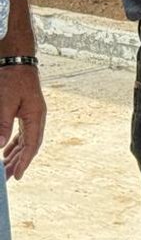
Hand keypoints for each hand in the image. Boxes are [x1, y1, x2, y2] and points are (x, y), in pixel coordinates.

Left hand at [1, 65, 45, 179]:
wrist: (17, 61)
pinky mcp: (26, 112)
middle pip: (30, 145)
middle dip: (19, 162)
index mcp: (36, 116)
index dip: (24, 162)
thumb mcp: (4, 102)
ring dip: (16, 155)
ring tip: (7, 168)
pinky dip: (15, 144)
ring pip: (26, 141)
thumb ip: (3, 124)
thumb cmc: (11, 79)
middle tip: (9, 178)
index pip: (31, 145)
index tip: (17, 176)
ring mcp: (33, 115)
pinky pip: (22, 133)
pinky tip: (7, 151)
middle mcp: (37, 117)